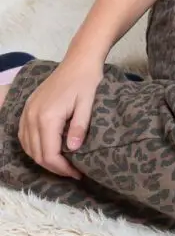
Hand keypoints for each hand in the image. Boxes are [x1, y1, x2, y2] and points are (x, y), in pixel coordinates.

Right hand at [18, 55, 103, 179]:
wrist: (78, 61)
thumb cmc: (87, 81)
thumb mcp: (88, 103)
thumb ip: (79, 126)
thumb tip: (73, 150)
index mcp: (47, 117)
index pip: (49, 154)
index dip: (62, 168)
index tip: (77, 174)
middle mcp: (32, 117)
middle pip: (36, 154)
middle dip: (54, 167)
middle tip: (71, 172)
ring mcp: (27, 113)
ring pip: (28, 147)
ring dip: (43, 159)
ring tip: (62, 164)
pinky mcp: (27, 109)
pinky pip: (24, 136)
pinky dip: (34, 147)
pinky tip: (48, 150)